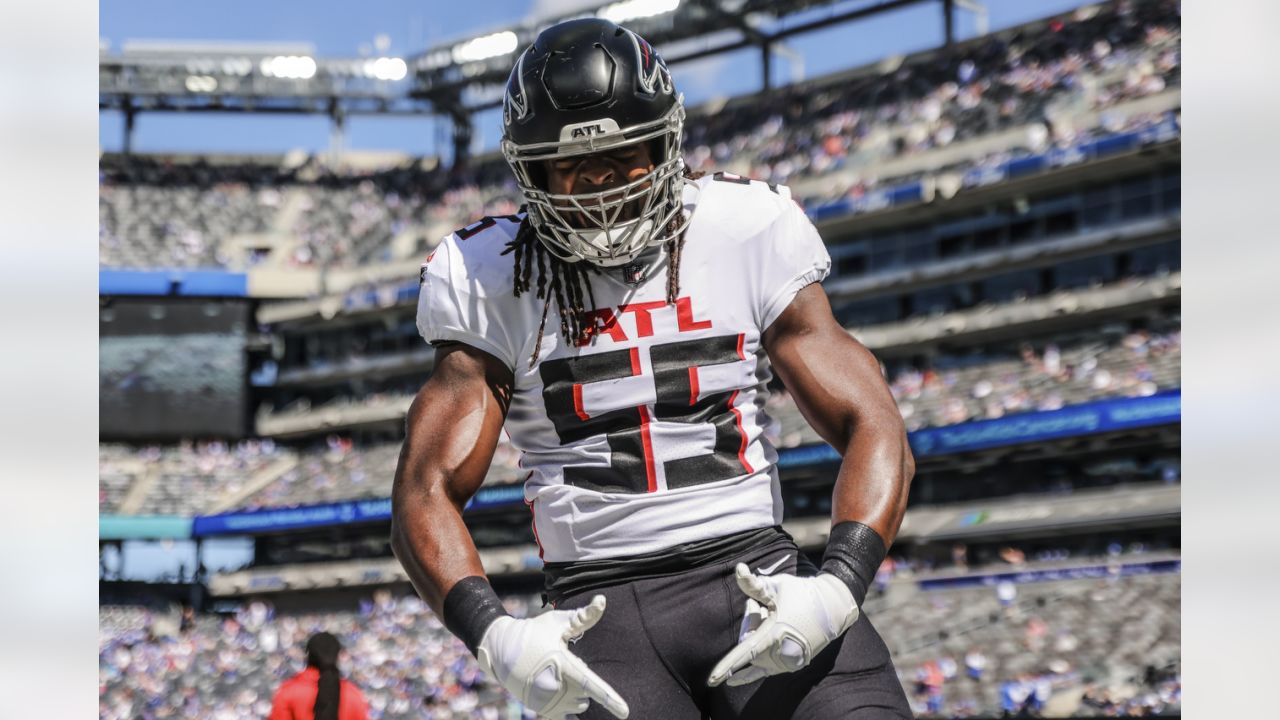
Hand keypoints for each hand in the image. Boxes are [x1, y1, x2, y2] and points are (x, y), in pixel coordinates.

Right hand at [476, 595, 628, 718]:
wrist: (501, 648)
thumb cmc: (533, 632)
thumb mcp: (558, 622)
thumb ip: (583, 616)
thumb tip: (602, 600)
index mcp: (561, 663)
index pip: (590, 684)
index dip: (609, 699)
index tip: (625, 712)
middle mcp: (553, 685)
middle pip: (585, 694)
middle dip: (581, 681)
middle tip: (562, 664)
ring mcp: (545, 699)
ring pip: (577, 704)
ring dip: (575, 694)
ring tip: (557, 675)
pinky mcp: (539, 708)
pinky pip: (564, 714)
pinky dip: (565, 704)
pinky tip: (555, 690)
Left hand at [707, 563, 859, 686]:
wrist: (834, 606)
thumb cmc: (803, 593)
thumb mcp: (776, 586)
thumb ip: (753, 584)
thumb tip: (739, 569)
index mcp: (775, 633)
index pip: (745, 653)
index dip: (727, 667)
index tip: (712, 679)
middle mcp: (782, 652)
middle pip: (750, 642)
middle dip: (753, 622)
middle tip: (766, 606)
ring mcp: (789, 662)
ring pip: (758, 652)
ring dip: (760, 634)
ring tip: (776, 616)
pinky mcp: (794, 665)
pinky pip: (768, 664)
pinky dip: (762, 652)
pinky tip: (761, 645)